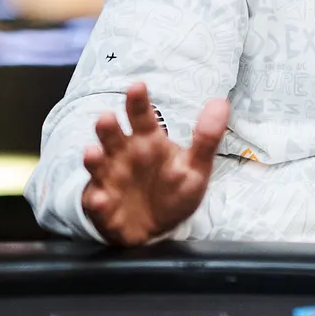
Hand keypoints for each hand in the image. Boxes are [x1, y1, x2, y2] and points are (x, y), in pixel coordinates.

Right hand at [80, 83, 228, 245]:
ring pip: (98, 165)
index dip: (138, 102)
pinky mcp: (102, 207)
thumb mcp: (196, 168)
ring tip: (93, 152)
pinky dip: (97, 202)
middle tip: (107, 117)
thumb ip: (207, 137)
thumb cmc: (173, 190)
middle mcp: (124, 155)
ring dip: (94, 159)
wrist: (157, 229)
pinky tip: (101, 199)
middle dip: (108, 128)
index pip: (141, 116)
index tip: (138, 86)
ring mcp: (109, 180)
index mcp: (147, 142)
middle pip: (112, 137)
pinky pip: (96, 203)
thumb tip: (221, 103)